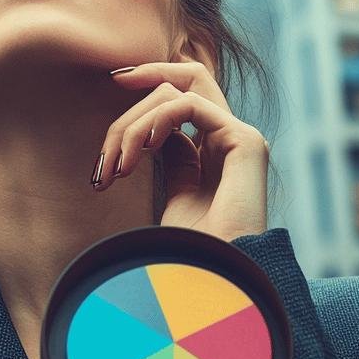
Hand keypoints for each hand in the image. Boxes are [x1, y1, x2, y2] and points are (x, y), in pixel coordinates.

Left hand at [93, 56, 269, 241]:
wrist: (213, 283)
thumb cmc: (191, 254)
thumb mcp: (175, 198)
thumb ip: (172, 162)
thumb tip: (151, 136)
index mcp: (216, 155)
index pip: (181, 104)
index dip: (147, 92)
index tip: (112, 85)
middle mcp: (231, 142)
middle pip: (186, 83)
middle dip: (146, 76)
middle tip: (112, 83)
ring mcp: (242, 140)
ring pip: (180, 93)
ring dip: (137, 121)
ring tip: (119, 163)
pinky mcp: (246, 142)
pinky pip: (191, 105)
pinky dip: (158, 117)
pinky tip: (141, 146)